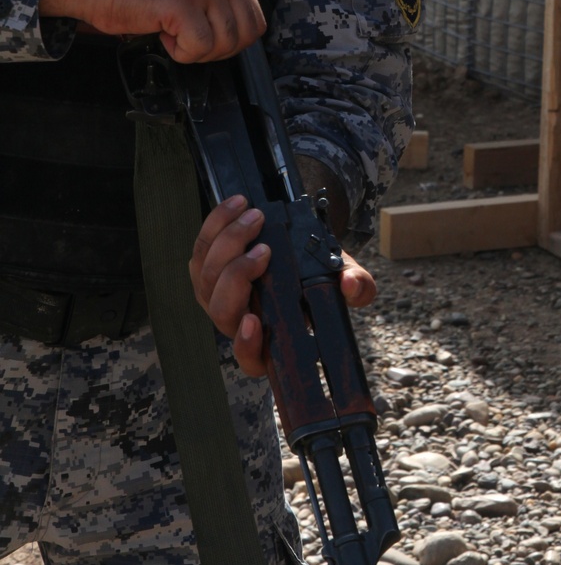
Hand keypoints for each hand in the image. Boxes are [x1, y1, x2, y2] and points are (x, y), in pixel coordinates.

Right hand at [40, 0, 265, 61]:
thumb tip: (250, 25)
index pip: (256, 20)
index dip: (230, 40)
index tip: (204, 33)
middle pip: (245, 36)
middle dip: (217, 50)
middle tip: (188, 38)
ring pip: (223, 44)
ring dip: (195, 50)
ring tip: (173, 31)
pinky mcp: (182, 3)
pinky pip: (198, 48)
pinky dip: (180, 52)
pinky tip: (163, 33)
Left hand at [189, 193, 376, 377]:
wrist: (299, 246)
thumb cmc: (319, 273)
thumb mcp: (344, 277)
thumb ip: (357, 286)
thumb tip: (350, 285)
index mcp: (270, 338)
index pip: (251, 357)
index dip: (247, 344)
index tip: (254, 321)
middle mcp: (237, 322)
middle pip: (221, 307)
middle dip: (237, 274)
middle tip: (264, 248)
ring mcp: (216, 296)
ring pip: (205, 276)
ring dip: (226, 243)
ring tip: (254, 216)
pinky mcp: (205, 269)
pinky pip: (200, 250)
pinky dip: (216, 225)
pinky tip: (238, 207)